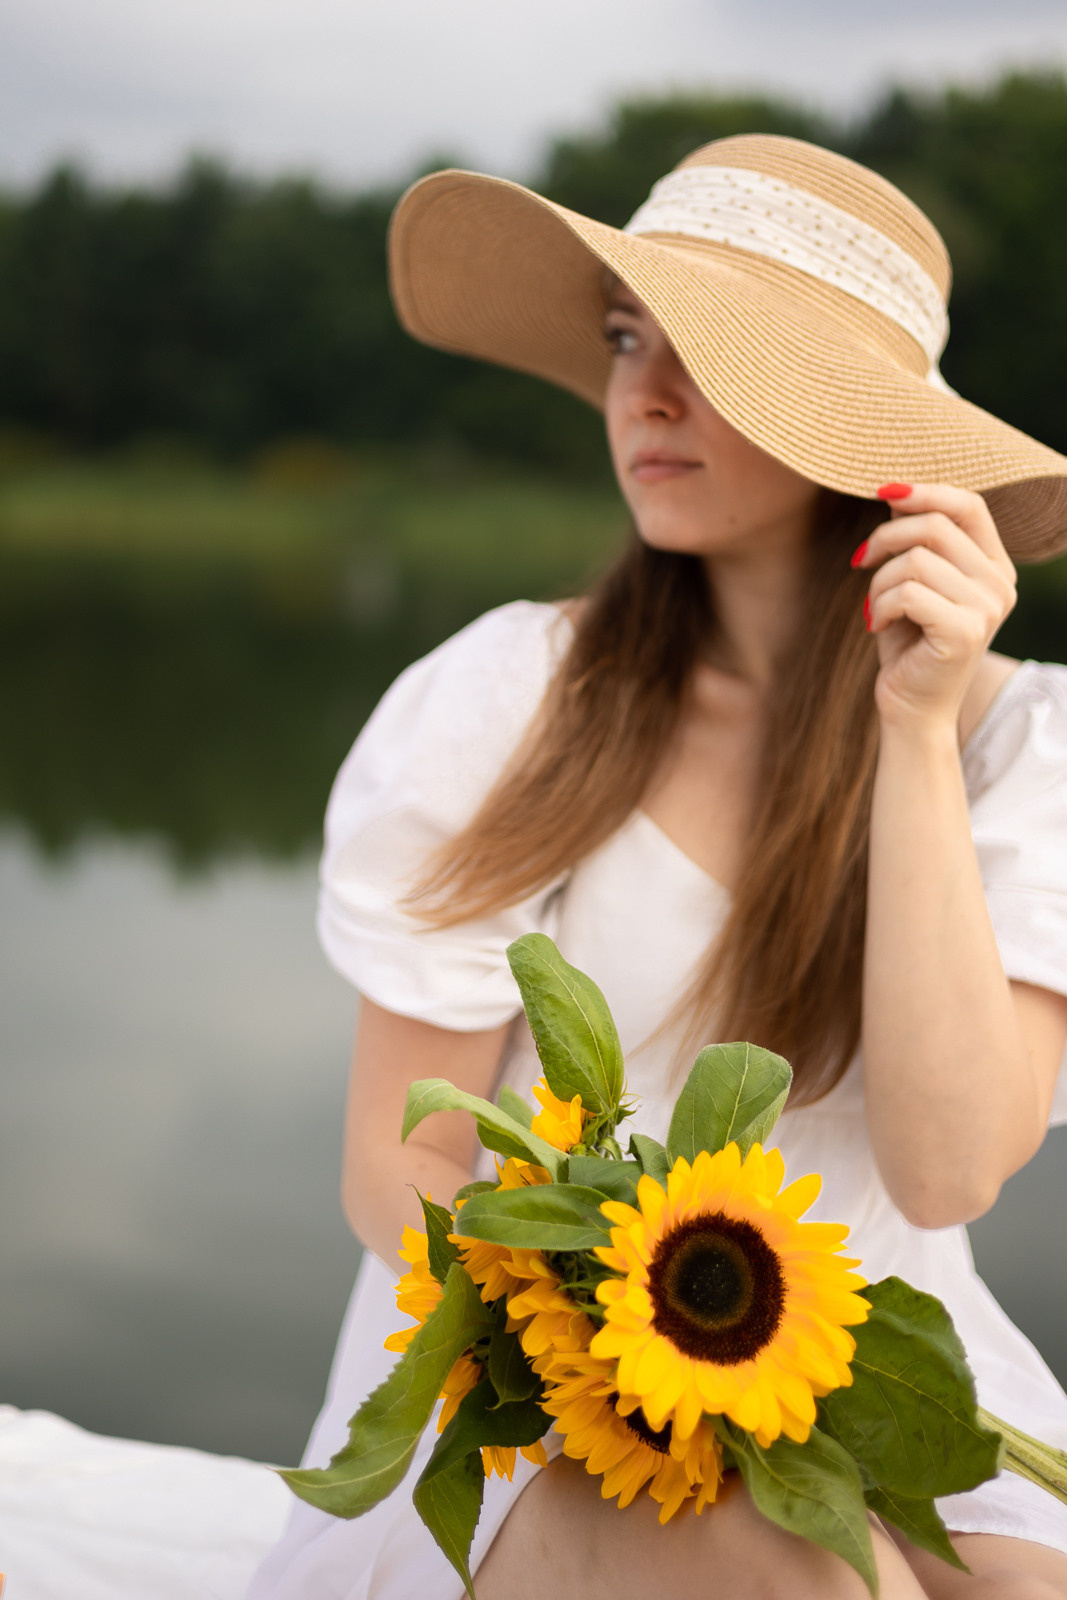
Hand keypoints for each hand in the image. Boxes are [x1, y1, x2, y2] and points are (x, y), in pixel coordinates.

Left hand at [853, 483, 1016, 733]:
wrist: (912, 710)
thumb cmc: (908, 645)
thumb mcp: (911, 583)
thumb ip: (913, 541)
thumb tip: (894, 493)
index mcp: (995, 567)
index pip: (969, 505)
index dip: (925, 492)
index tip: (882, 492)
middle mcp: (1000, 585)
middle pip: (936, 526)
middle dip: (885, 538)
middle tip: (860, 561)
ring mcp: (986, 609)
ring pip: (916, 560)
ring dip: (878, 582)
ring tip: (875, 608)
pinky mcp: (964, 632)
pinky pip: (908, 593)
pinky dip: (880, 605)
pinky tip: (875, 626)